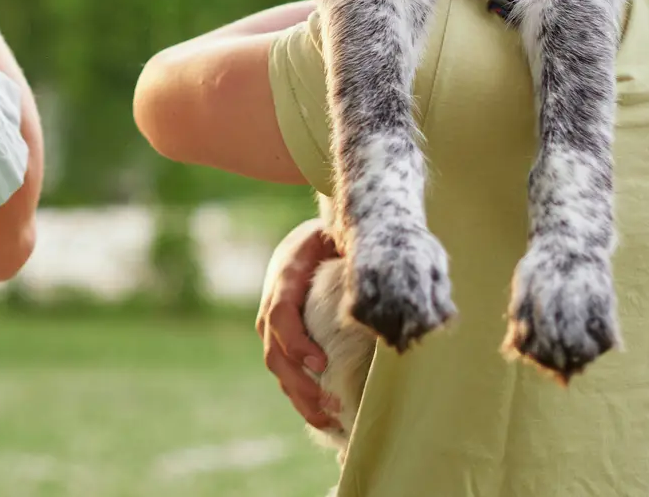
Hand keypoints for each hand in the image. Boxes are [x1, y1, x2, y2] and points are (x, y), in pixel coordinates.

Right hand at [257, 217, 339, 429]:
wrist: (322, 230)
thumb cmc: (342, 234)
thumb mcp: (345, 236)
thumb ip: (353, 259)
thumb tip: (375, 295)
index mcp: (287, 271)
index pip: (280, 314)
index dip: (296, 342)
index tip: (322, 365)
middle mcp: (275, 297)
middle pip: (273, 349)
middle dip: (298, 383)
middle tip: (330, 406)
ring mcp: (275, 318)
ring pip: (276, 365)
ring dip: (299, 395)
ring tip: (329, 419)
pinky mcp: (285, 333)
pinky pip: (286, 367)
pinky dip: (300, 393)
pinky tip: (323, 414)